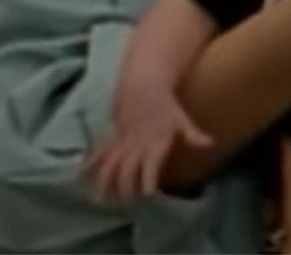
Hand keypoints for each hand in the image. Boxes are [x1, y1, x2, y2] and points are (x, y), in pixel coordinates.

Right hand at [85, 92, 210, 200]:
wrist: (143, 85)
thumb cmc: (166, 106)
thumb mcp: (181, 119)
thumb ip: (193, 134)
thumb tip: (210, 144)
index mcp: (155, 143)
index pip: (151, 166)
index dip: (149, 180)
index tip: (148, 194)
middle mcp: (136, 145)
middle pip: (126, 172)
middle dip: (124, 189)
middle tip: (125, 205)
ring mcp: (121, 142)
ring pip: (108, 166)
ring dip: (103, 183)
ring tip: (100, 200)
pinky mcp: (111, 138)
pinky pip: (98, 153)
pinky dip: (89, 165)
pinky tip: (80, 178)